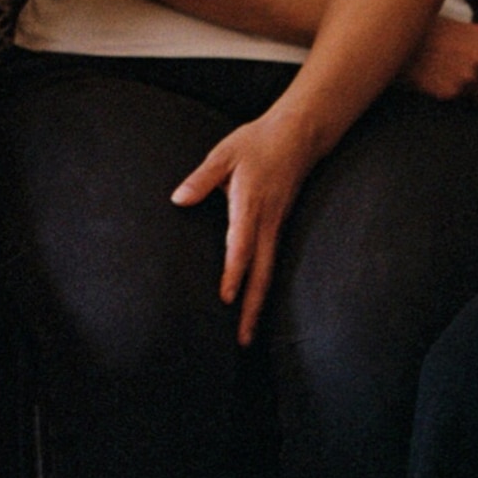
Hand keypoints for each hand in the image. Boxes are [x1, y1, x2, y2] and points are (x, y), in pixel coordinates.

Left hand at [170, 107, 325, 343]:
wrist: (298, 136)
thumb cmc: (257, 143)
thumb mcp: (223, 154)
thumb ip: (201, 179)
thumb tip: (179, 199)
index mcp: (250, 205)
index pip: (241, 246)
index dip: (233, 273)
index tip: (225, 299)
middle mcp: (267, 223)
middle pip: (260, 273)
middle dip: (250, 308)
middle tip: (240, 340)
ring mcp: (277, 227)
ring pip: (268, 273)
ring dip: (257, 304)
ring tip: (246, 334)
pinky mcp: (279, 227)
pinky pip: (272, 263)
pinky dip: (263, 287)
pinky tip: (254, 302)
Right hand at [401, 15, 477, 104]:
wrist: (391, 37)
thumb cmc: (429, 35)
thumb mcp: (465, 33)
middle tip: (466, 81)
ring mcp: (468, 76)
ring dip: (469, 96)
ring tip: (446, 76)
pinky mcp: (452, 92)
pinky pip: (461, 105)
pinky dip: (450, 97)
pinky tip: (434, 80)